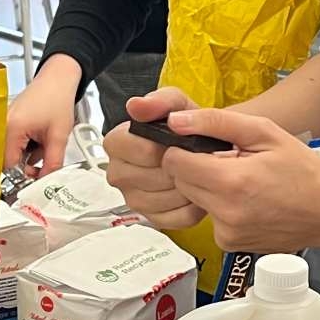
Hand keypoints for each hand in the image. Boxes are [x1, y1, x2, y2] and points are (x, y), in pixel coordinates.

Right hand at [6, 56, 81, 175]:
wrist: (58, 79)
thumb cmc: (57, 98)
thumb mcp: (59, 136)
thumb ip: (52, 163)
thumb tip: (45, 182)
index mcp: (11, 128)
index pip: (8, 165)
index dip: (22, 176)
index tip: (35, 181)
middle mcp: (2, 125)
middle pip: (7, 160)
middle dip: (27, 165)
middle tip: (44, 161)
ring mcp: (4, 123)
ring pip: (12, 153)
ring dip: (29, 155)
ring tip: (44, 142)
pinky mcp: (9, 122)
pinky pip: (14, 143)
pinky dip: (27, 145)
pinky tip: (38, 137)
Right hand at [103, 88, 206, 229]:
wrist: (202, 147)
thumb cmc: (184, 127)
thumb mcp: (175, 103)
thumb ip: (159, 101)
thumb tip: (137, 106)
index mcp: (116, 143)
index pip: (139, 151)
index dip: (163, 147)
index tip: (175, 141)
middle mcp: (119, 173)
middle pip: (151, 177)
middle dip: (176, 167)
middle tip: (190, 157)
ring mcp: (134, 198)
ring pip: (164, 199)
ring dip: (186, 186)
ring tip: (195, 171)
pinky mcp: (153, 218)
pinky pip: (176, 217)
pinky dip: (193, 206)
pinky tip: (196, 188)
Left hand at [159, 107, 319, 254]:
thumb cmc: (303, 170)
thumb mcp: (265, 132)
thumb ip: (216, 122)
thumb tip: (176, 120)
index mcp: (231, 181)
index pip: (174, 162)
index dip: (184, 149)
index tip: (203, 146)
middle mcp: (225, 213)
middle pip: (180, 182)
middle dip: (196, 168)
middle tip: (229, 161)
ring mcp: (226, 233)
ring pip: (193, 201)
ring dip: (208, 188)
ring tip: (242, 181)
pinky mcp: (229, 244)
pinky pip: (209, 219)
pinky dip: (220, 207)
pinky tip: (246, 201)